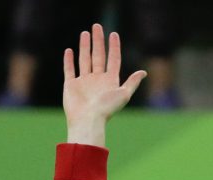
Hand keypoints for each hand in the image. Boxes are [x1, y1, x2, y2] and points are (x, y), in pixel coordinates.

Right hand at [63, 23, 146, 146]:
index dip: (114, 47)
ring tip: (85, 33)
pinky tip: (69, 50)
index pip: (113, 59)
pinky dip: (69, 61)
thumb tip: (144, 72)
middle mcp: (97, 80)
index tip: (114, 34)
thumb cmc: (106, 109)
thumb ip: (132, 82)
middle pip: (98, 56)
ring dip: (85, 47)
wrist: (88, 120)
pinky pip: (70, 70)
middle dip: (98, 41)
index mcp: (110, 81)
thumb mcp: (124, 94)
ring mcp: (84, 82)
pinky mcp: (71, 85)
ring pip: (84, 60)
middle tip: (97, 26)